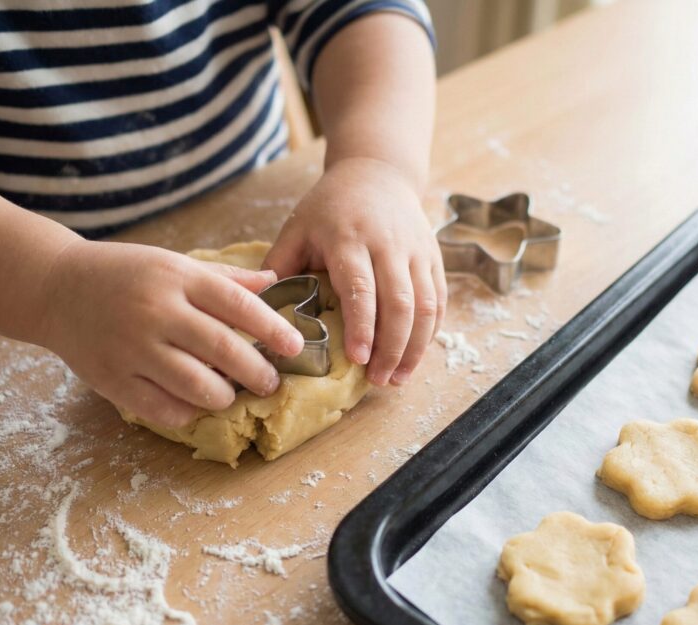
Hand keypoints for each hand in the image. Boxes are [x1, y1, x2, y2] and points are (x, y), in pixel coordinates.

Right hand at [40, 240, 304, 427]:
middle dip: (258, 372)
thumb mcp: (175, 263)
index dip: (273, 329)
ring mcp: (133, 348)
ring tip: (230, 393)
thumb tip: (275, 280)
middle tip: (270, 382)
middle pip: (223, 350)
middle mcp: (157, 312)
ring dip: (224, 396)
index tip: (296, 347)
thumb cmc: (126, 274)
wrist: (55, 286)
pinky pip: (163, 408)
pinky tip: (193, 404)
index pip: (238, 305)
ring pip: (197, 386)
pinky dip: (187, 412)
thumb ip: (225, 279)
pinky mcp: (113, 378)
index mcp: (177, 278)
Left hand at [263, 157, 445, 385]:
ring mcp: (416, 251)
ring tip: (398, 378)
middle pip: (400, 304)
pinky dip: (430, 333)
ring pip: (426, 306)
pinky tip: (415, 356)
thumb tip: (257, 310)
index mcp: (350, 238)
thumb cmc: (331, 206)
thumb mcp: (298, 226)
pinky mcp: (434, 258)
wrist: (378, 171)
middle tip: (377, 380)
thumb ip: (278, 264)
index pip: (361, 288)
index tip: (356, 359)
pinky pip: (439, 300)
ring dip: (415, 347)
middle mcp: (389, 245)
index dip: (362, 326)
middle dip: (392, 348)